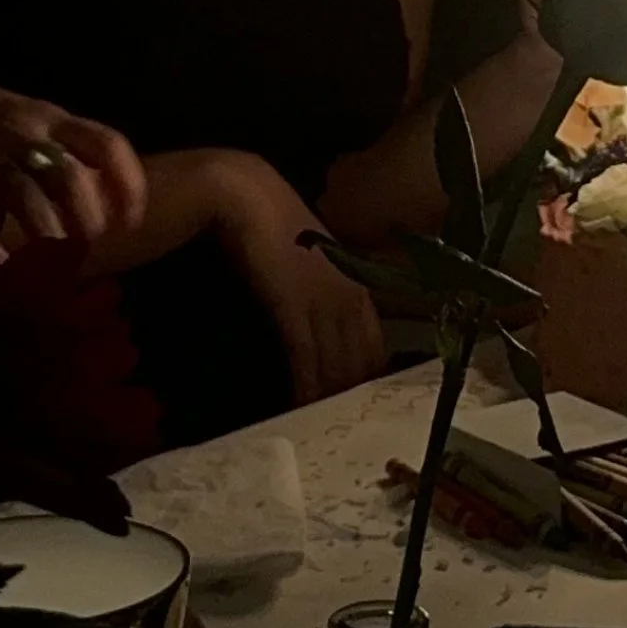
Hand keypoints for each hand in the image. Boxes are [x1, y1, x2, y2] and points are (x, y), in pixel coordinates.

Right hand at [0, 77, 150, 254]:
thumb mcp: (31, 118)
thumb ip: (64, 147)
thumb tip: (103, 198)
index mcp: (52, 117)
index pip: (107, 144)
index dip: (128, 184)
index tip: (133, 220)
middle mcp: (26, 132)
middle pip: (70, 178)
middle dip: (85, 218)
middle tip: (89, 244)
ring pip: (29, 197)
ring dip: (47, 233)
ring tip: (54, 257)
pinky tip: (2, 262)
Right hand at [200, 155, 387, 405]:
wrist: (250, 198)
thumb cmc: (278, 226)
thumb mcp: (315, 262)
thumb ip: (326, 292)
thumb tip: (323, 328)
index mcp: (360, 285)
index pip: (376, 346)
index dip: (369, 379)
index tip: (360, 406)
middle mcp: (351, 297)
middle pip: (362, 363)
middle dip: (353, 397)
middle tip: (341, 428)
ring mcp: (326, 304)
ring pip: (338, 366)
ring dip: (330, 400)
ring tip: (320, 430)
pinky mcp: (296, 309)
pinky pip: (308, 360)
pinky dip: (306, 388)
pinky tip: (300, 409)